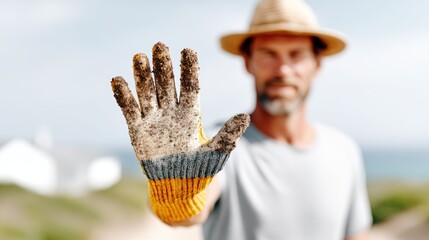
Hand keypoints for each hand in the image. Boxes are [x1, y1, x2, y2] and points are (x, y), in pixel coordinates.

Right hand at [111, 42, 248, 221]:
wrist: (177, 185)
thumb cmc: (200, 169)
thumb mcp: (216, 153)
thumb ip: (228, 135)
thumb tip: (245, 116)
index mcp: (191, 113)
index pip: (190, 86)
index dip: (189, 69)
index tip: (187, 51)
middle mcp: (172, 110)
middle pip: (167, 84)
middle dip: (163, 66)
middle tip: (160, 46)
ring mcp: (154, 118)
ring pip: (147, 92)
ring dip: (142, 76)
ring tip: (139, 57)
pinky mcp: (138, 128)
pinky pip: (129, 109)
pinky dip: (123, 96)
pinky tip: (117, 79)